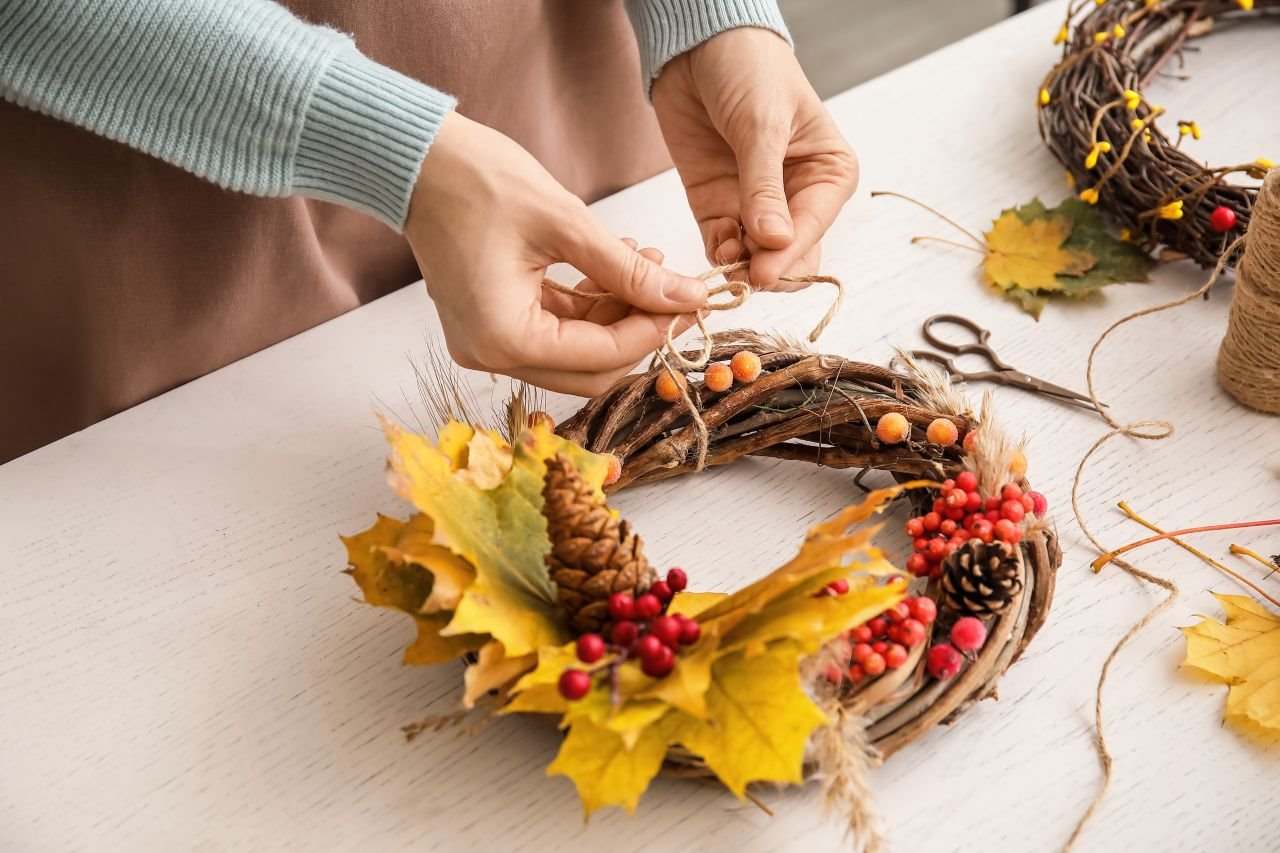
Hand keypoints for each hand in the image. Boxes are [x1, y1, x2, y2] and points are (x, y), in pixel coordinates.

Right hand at [405, 113, 705, 395]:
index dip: (653, 330)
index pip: (601, 356)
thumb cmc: (475, 180)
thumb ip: (628, 269)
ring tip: (647, 262)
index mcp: (504, 338)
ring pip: (576, 352)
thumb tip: (684, 297)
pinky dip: (588, 306)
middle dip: (638, 331)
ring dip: (616, 315)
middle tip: (676, 292)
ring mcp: (488, 342)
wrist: (415, 157)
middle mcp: (491, 354)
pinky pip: (554, 330)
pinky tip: (615, 266)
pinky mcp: (491, 322)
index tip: (691, 301)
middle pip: (590, 370)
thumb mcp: (566, 224)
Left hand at [651, 27, 858, 288]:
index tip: (764, 273)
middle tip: (747, 277)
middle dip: (770, 268)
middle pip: (792, 253)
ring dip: (742, 267)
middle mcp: (797, 195)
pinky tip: (717, 253)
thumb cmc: (748, 69)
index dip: (790, 255)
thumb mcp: (761, 125)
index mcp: (828, 172)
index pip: (814, 227)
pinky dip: (719, 255)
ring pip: (757, 257)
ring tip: (728, 266)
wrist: (696, 44)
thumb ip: (764, 186)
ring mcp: (755, 204)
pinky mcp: (717, 205)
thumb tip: (776, 242)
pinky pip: (722, 244)